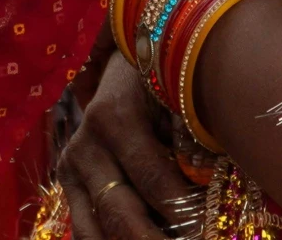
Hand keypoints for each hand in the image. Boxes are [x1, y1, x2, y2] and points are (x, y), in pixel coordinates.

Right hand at [55, 55, 203, 239]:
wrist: (129, 58)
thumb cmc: (165, 79)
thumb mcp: (181, 98)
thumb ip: (193, 143)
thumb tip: (214, 190)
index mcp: (114, 118)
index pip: (154, 182)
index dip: (186, 213)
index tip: (210, 228)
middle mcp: (85, 145)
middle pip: (119, 214)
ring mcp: (71, 165)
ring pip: (93, 230)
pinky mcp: (68, 179)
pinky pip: (83, 227)